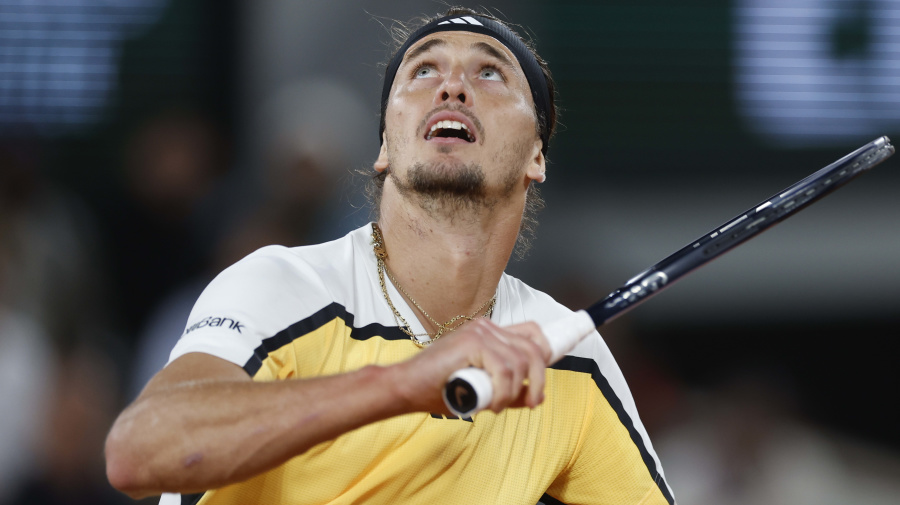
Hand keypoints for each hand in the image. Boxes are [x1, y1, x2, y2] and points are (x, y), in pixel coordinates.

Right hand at [391, 318, 551, 414]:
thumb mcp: (480, 388)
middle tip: (531, 403)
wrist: (406, 387)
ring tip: (495, 405)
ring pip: (522, 362)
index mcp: (489, 333)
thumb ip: (506, 387)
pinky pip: (505, 371)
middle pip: (534, 348)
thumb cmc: (438, 389)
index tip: (551, 369)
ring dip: (514, 392)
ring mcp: (480, 331)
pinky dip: (502, 393)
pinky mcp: (473, 341)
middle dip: (538, 380)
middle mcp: (487, 327)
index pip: (531, 332)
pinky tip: (489, 403)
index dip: (547, 348)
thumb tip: (535, 395)